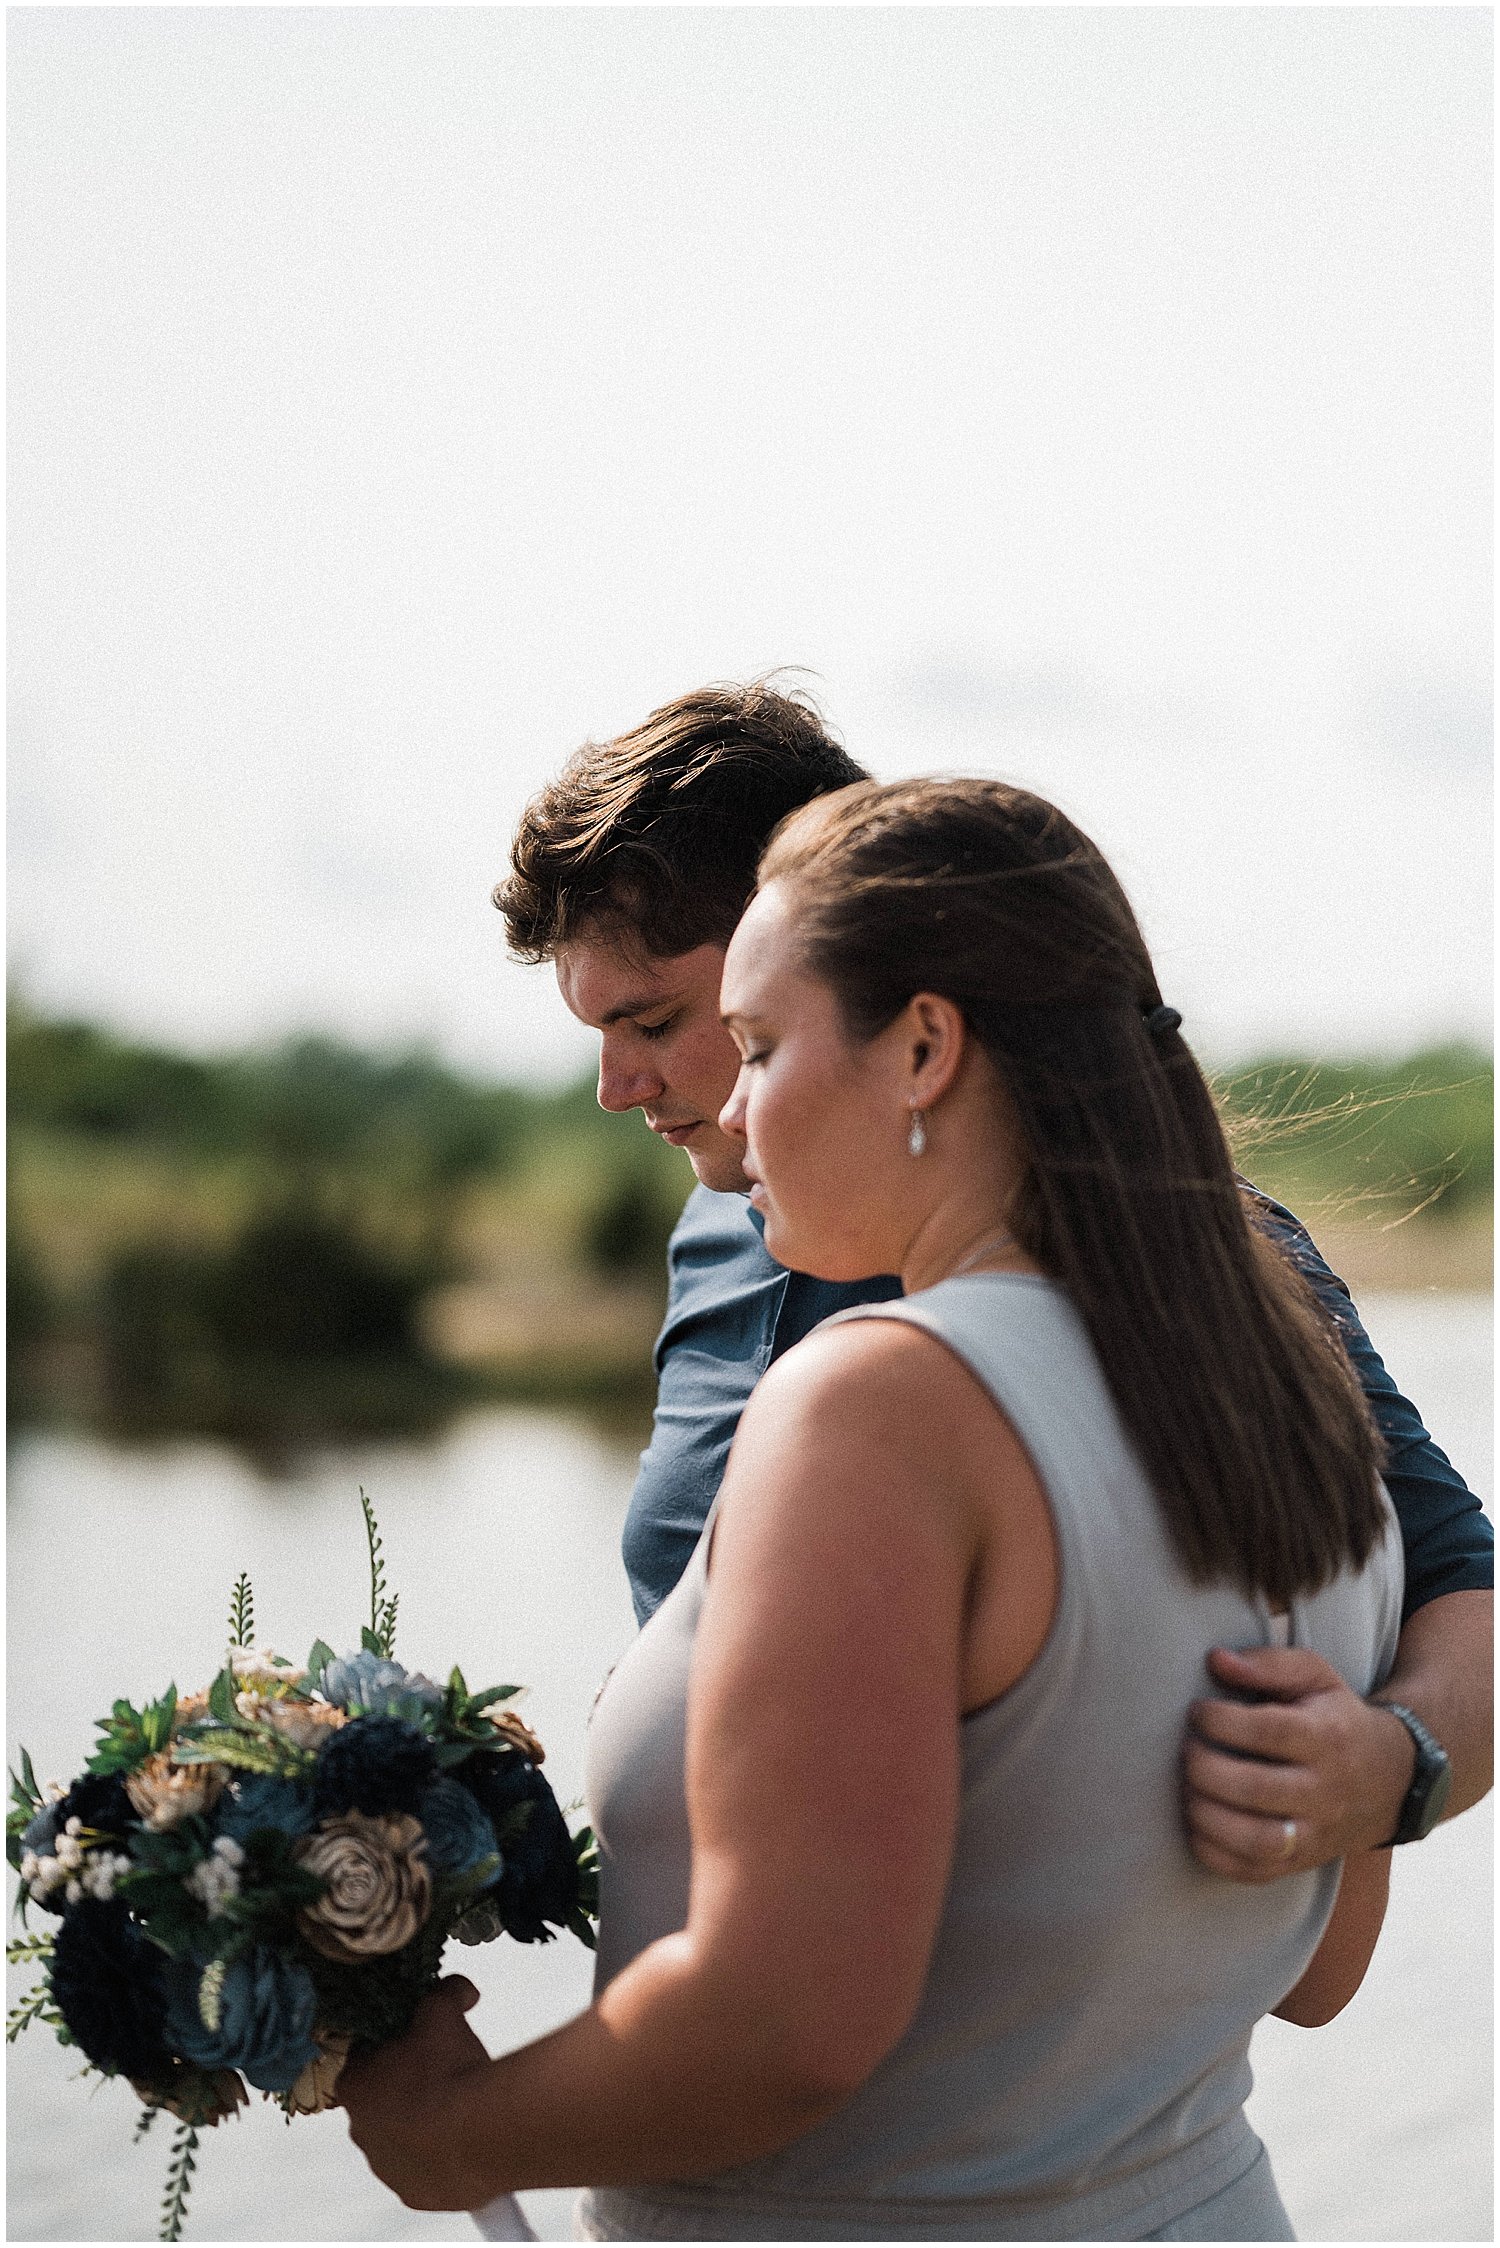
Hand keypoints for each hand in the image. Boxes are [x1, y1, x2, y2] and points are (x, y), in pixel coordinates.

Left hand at [340, 1976, 496, 2209]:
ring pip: (400, 2141)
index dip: (391, 2050)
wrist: (476, 2131)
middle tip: (441, 2074)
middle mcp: (361, 2131)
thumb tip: (461, 1989)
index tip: (417, 2044)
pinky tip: (463, 2139)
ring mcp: (387, 2168)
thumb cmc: (447, 2069)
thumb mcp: (443, 2011)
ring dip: (421, 2126)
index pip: (363, 2061)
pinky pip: (424, 2172)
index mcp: (354, 2085)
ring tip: (458, 2107)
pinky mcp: (414, 2195)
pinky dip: (439, 2158)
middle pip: (380, 2104)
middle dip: (406, 2090)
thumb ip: (446, 1992)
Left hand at [1184, 1646, 1415, 1880]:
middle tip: (1187, 1749)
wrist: (1390, 1780)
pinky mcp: (1302, 1863)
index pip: (1267, 1733)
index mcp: (1326, 1739)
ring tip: (1188, 1788)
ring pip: (1256, 1840)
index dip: (1221, 1721)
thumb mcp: (1317, 1677)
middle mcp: (1324, 1792)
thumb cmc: (1335, 1718)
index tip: (1198, 1711)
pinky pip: (1254, 1872)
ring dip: (1206, 1815)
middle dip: (1205, 1768)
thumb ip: (1268, 1664)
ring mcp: (1315, 1834)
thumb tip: (1216, 1660)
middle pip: (1255, 1789)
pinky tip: (1198, 1823)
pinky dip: (1215, 1853)